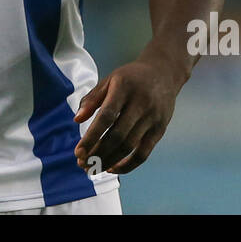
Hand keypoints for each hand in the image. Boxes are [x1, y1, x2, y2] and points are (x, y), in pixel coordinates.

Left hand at [73, 59, 179, 174]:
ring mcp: (153, 118)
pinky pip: (144, 153)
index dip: (91, 137)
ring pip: (130, 147)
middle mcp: (141, 104)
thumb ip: (92, 99)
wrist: (164, 72)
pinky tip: (112, 168)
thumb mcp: (110, 80)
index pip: (106, 117)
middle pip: (118, 136)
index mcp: (124, 88)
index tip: (78, 152)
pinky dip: (128, 165)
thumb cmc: (131, 78)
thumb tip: (77, 120)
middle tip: (83, 164)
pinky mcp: (160, 129)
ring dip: (109, 161)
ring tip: (94, 169)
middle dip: (98, 153)